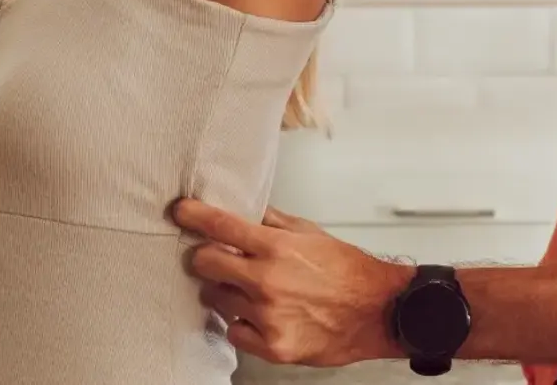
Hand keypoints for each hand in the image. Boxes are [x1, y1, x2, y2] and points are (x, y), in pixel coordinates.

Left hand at [173, 199, 409, 365]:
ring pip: (217, 298)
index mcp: (277, 247)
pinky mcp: (271, 346)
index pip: (222, 225)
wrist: (375, 310)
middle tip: (216, 257)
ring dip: (226, 291)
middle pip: (206, 264)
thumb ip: (274, 222)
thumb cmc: (347, 269)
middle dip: (206, 257)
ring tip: (251, 289)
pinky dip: (241, 323)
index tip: (180, 210)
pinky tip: (260, 315)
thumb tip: (246, 209)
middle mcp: (267, 281)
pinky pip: (233, 332)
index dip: (195, 215)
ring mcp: (266, 316)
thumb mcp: (312, 233)